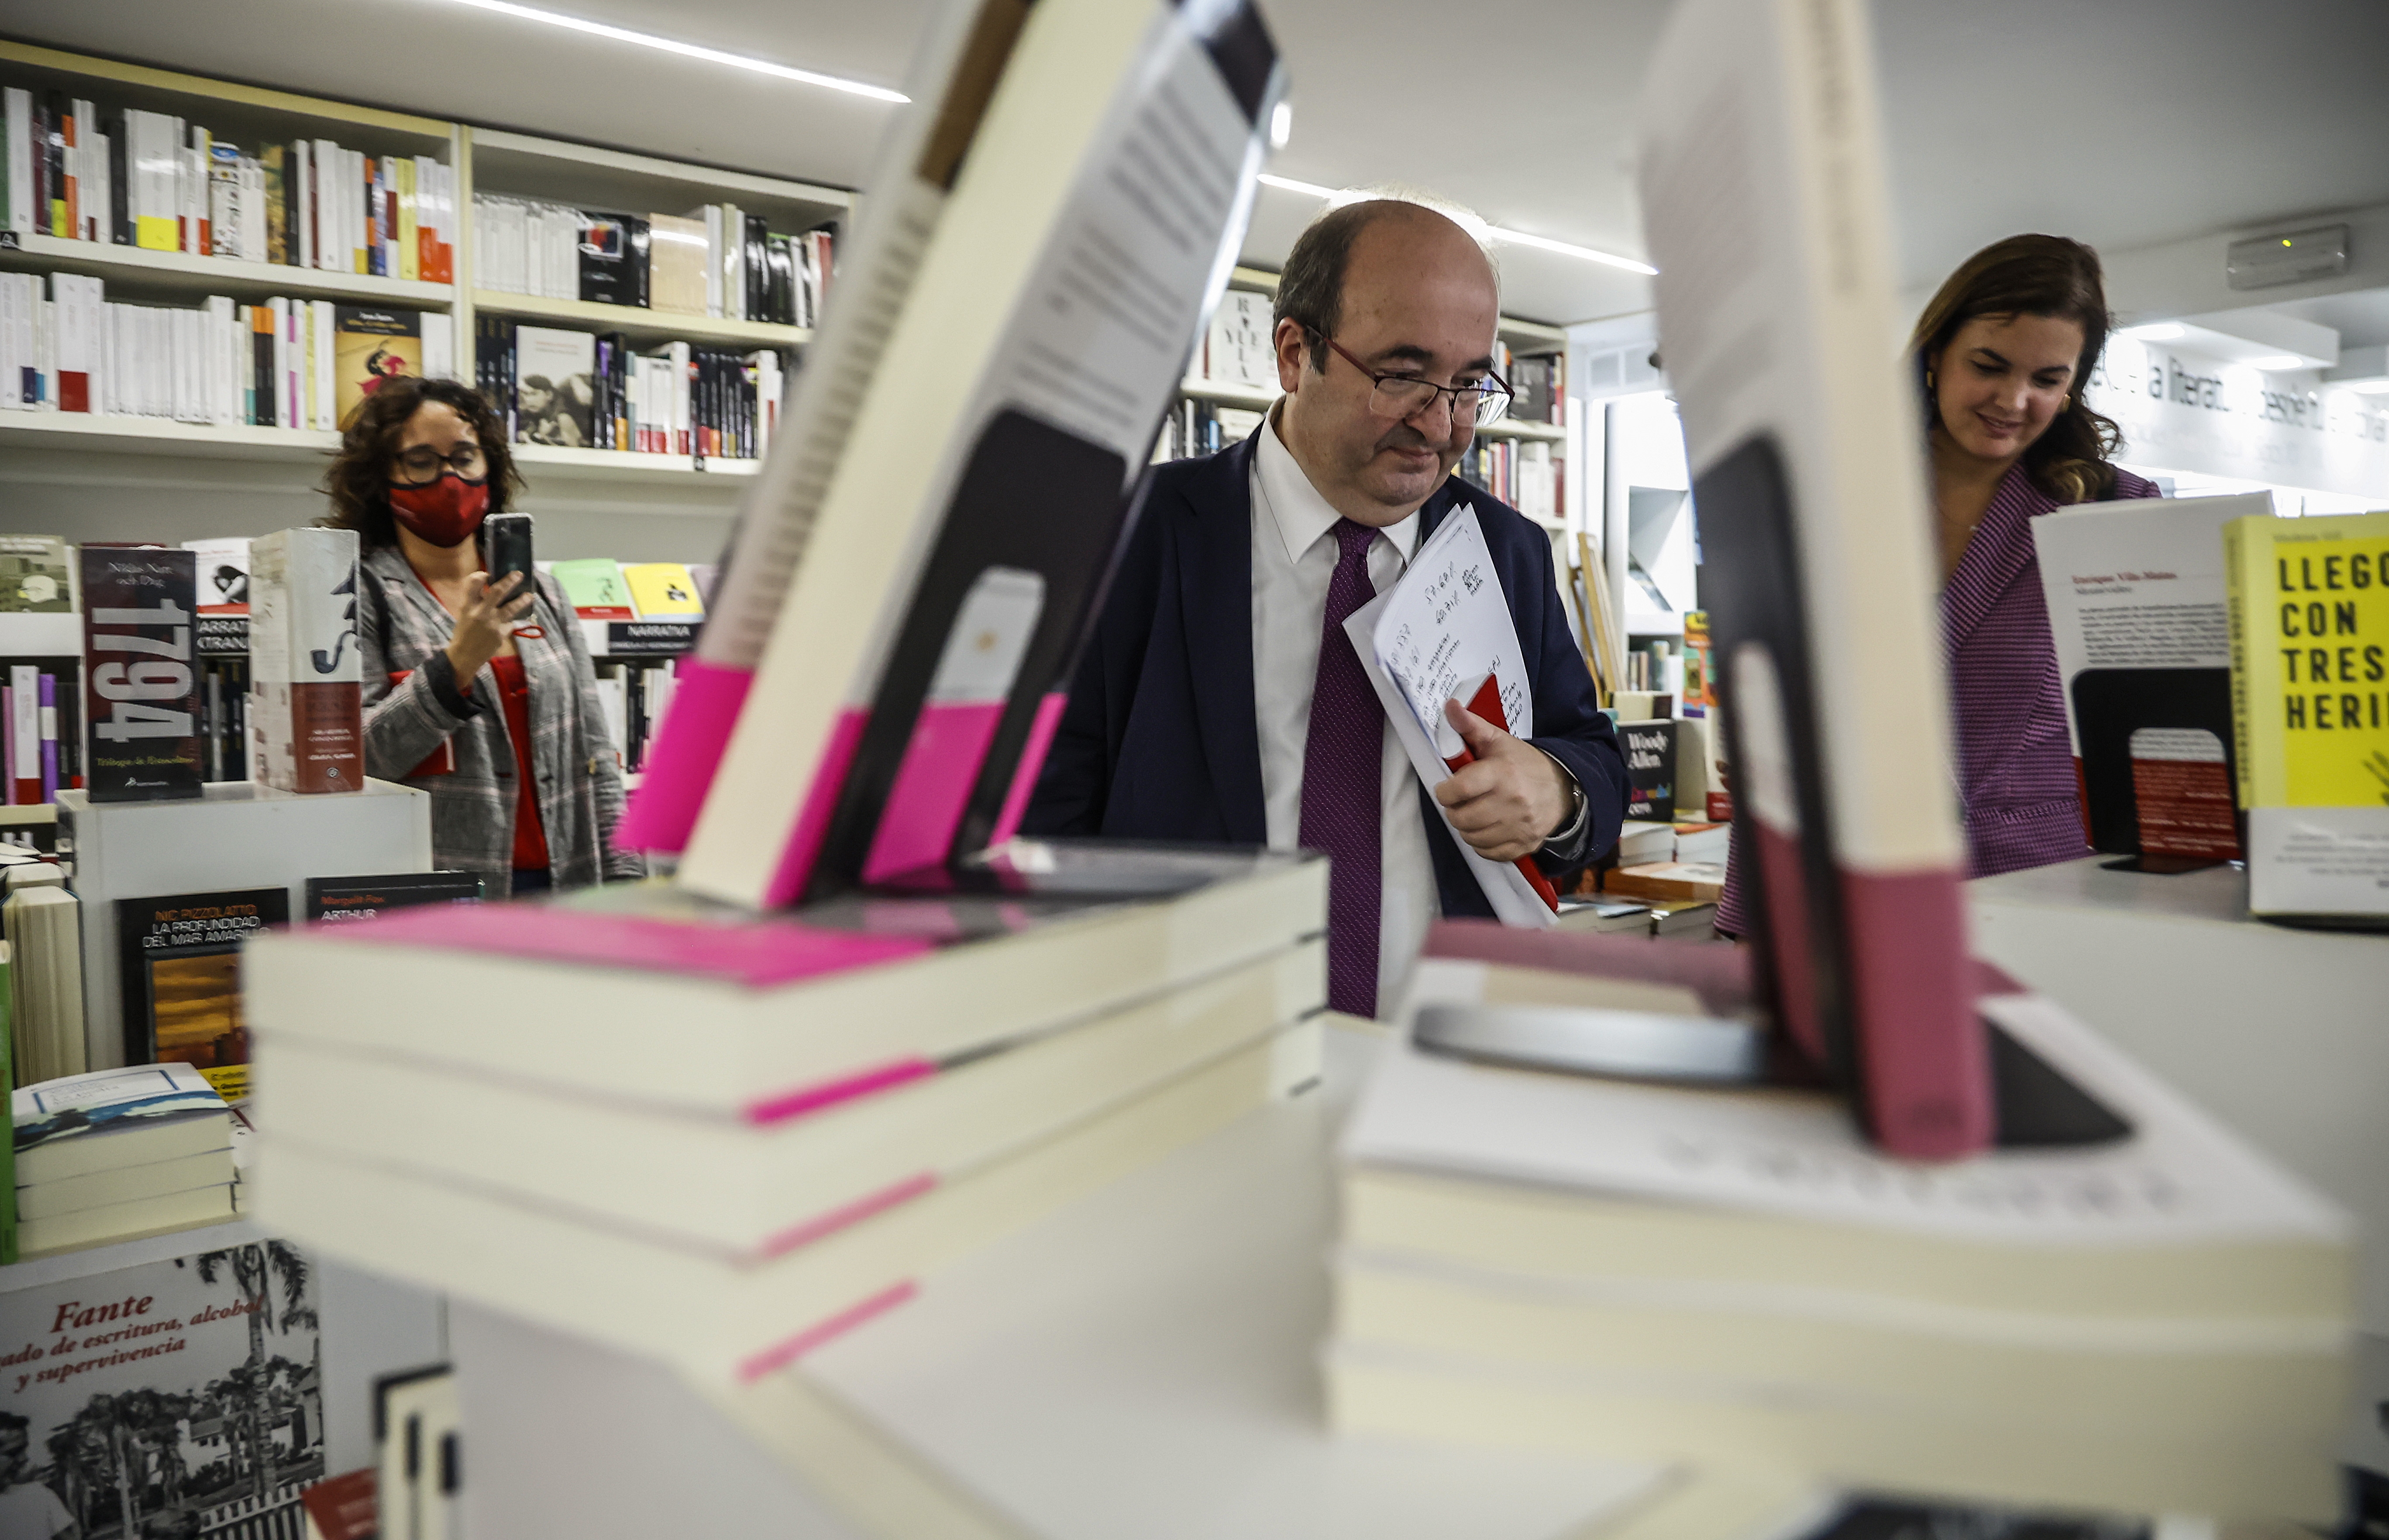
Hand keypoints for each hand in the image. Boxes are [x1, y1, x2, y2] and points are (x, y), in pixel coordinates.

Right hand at [444, 571, 532, 680]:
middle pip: (497, 592)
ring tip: (530, 596)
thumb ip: (475, 602)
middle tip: (519, 574)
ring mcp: (492, 624)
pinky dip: (510, 622)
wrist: (464, 656)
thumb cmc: (464, 633)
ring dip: (522, 600)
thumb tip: (489, 588)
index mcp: (467, 606)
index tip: (487, 574)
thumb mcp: (465, 614)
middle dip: (509, 581)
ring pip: (511, 608)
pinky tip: (511, 621)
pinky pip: (510, 624)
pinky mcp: (501, 634)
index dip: (480, 576)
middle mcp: (480, 613)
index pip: (472, 585)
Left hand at [1434, 700, 1572, 862]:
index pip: (1460, 789)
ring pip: (1471, 837)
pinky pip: (1488, 852)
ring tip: (1473, 812)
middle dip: (1454, 809)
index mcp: (1503, 774)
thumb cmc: (1523, 764)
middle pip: (1462, 818)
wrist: (1562, 788)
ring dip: (1466, 827)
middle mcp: (1512, 802)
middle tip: (1460, 801)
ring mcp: (1519, 827)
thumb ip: (1470, 725)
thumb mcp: (1498, 740)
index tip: (1446, 788)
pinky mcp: (1524, 845)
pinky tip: (1487, 827)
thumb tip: (1450, 706)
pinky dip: (1481, 843)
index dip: (1445, 791)